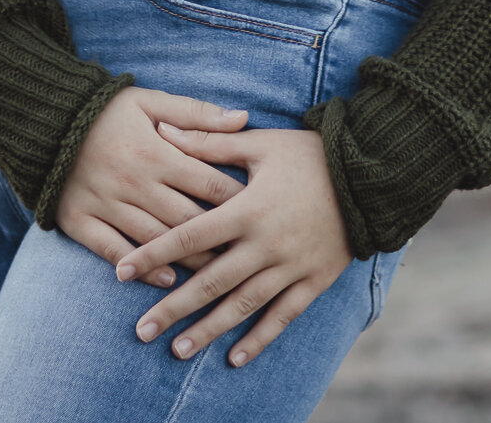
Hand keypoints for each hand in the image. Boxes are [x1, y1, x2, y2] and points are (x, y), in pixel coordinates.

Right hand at [56, 89, 247, 280]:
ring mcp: (106, 204)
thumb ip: (196, 113)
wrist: (44, 119)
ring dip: (187, 259)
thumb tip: (243, 117)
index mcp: (155, 151)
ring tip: (217, 276)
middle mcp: (133, 182)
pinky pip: (113, 250)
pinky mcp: (80, 220)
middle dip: (220, 239)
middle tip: (250, 256)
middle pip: (186, 218)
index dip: (236, 199)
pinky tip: (165, 279)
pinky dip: (140, 266)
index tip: (264, 213)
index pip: (206, 180)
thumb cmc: (106, 110)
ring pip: (155, 239)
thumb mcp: (150, 100)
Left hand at [114, 122, 351, 365]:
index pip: (190, 235)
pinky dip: (258, 339)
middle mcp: (265, 244)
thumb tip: (164, 133)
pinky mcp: (313, 281)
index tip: (121, 271)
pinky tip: (234, 358)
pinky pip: (282, 317)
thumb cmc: (309, 154)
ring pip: (241, 306)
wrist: (368, 175)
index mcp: (247, 208)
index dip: (154, 253)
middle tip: (140, 331)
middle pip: (210, 281)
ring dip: (208, 330)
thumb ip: (210, 144)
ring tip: (177, 350)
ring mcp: (290, 266)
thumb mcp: (260, 143)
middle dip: (173, 308)